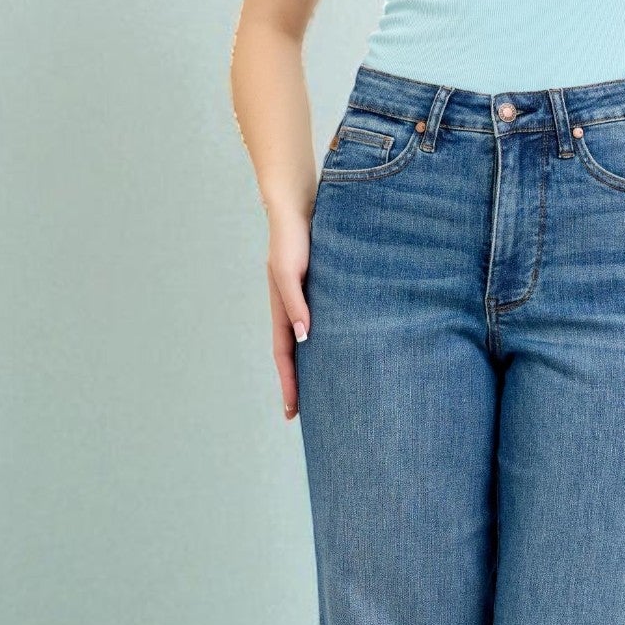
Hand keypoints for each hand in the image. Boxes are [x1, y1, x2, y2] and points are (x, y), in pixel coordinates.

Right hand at [267, 207, 311, 420]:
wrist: (299, 209)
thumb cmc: (291, 239)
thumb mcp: (289, 272)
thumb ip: (295, 303)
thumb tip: (303, 337)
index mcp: (281, 311)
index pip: (284, 357)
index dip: (289, 385)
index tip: (292, 413)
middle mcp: (293, 311)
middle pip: (296, 357)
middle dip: (300, 386)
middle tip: (309, 415)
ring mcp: (306, 303)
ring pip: (309, 344)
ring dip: (314, 367)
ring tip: (327, 392)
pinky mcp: (321, 292)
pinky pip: (324, 325)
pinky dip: (328, 344)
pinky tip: (342, 352)